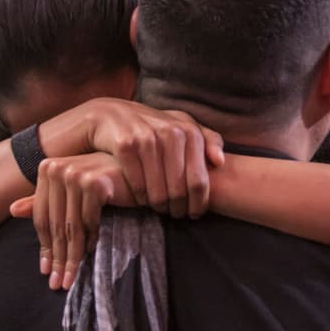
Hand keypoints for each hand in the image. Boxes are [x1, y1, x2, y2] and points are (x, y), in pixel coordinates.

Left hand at [10, 153, 135, 289]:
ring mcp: (76, 174)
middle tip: (57, 283)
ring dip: (72, 256)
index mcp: (48, 168)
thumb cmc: (106, 181)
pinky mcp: (95, 183)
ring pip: (72, 226)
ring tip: (71, 278)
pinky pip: (89, 221)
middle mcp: (58, 168)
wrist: (140, 171)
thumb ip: (45, 199)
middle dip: (57, 257)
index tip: (46, 270)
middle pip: (56, 223)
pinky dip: (91, 239)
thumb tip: (12, 210)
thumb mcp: (72, 190)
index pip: (42, 216)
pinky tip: (91, 253)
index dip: (44, 246)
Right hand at [39, 98, 223, 218]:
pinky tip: (141, 200)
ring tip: (160, 210)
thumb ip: (207, 139)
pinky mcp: (124, 144)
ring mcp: (146, 138)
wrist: (109, 114)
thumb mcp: (181, 126)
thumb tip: (220, 162)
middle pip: (180, 189)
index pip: (200, 181)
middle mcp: (170, 132)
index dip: (199, 203)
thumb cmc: (152, 127)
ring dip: (159, 205)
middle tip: (176, 215)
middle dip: (179, 207)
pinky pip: (137, 183)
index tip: (195, 214)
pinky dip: (140, 196)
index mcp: (188, 131)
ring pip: (158, 190)